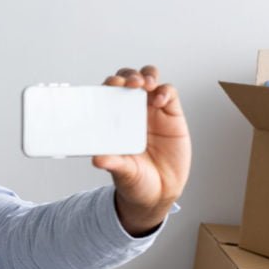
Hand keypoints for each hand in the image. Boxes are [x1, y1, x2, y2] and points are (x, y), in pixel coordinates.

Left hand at [94, 65, 190, 235]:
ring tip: (144, 84)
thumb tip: (97, 159)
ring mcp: (152, 111)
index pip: (108, 93)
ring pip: (150, 79)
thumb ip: (112, 163)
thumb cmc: (135, 180)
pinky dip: (165, 91)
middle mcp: (131, 111)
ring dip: (147, 75)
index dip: (109, 84)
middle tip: (128, 83)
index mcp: (113, 120)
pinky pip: (169, 93)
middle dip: (128, 75)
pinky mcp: (172, 115)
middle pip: (129, 79)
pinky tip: (159, 101)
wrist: (159, 193)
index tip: (109, 85)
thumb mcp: (122, 172)